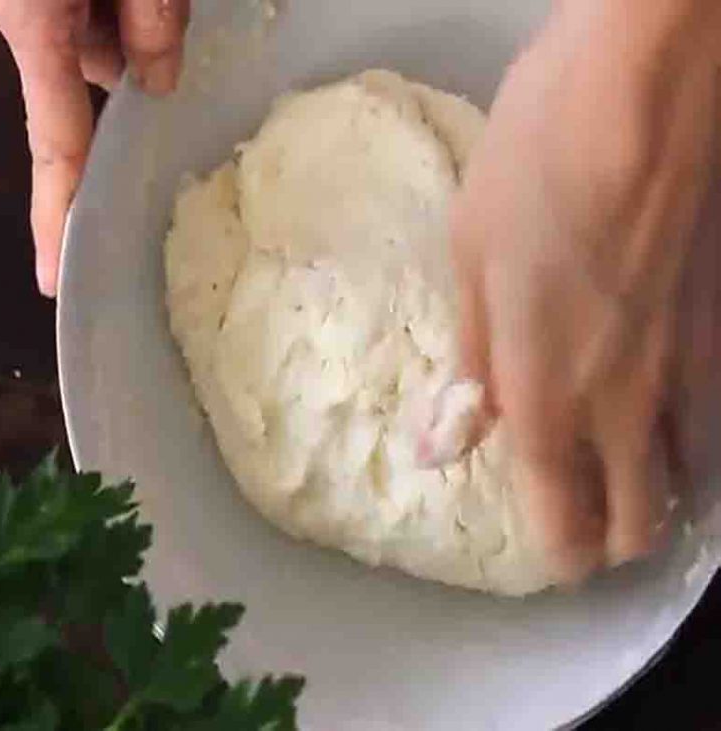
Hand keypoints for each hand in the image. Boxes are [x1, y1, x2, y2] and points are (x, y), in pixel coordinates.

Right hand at [0, 0, 190, 295]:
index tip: (52, 279)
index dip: (57, 216)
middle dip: (121, 54)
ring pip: (66, 37)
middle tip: (147, 0)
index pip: (56, 145)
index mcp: (33, 22)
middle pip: (77, 76)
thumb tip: (158, 86)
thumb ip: (154, 22)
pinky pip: (44, 5)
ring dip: (102, 16)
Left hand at [450, 1, 719, 581]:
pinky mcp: (720, 327)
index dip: (558, 552)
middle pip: (640, 523)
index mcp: (545, 394)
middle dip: (610, 539)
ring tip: (624, 477)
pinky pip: (712, 418)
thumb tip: (440, 448)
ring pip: (689, 478)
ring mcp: (688, 367)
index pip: (562, 518)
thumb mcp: (469, 261)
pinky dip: (691, 442)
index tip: (548, 556)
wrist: (644, 88)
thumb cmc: (533, 167)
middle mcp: (626, 403)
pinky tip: (667, 416)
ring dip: (656, 494)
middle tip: (582, 520)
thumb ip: (469, 366)